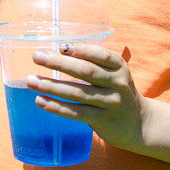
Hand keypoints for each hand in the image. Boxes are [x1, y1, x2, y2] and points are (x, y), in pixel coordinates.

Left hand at [27, 43, 147, 151]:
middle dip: (59, 63)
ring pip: (77, 93)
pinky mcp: (103, 121)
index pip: (101, 55)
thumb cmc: (116, 91)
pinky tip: (40, 100)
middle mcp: (118, 83)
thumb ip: (92, 63)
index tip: (60, 46)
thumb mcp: (113, 73)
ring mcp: (111, 103)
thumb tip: (57, 51)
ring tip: (31, 80)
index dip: (81, 50)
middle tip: (37, 56)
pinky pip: (76, 112)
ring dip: (51, 85)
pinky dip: (56, 106)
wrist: (139, 123)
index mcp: (119, 66)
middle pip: (86, 71)